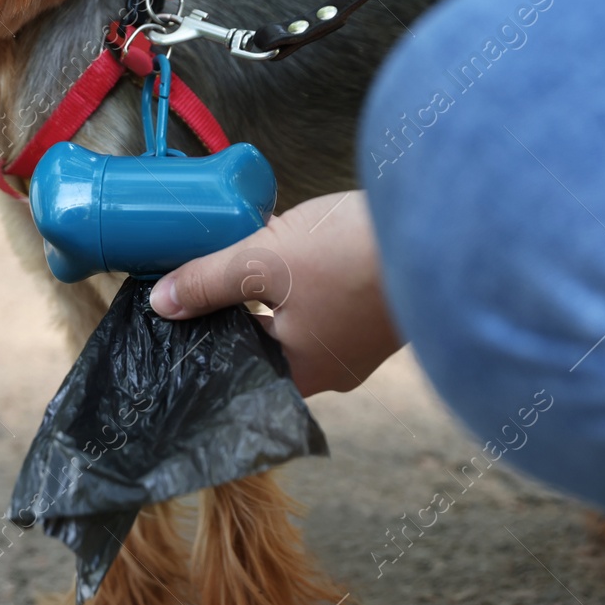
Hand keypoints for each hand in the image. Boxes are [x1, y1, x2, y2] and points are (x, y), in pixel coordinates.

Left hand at [148, 190, 402, 395]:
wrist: (443, 232)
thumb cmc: (350, 257)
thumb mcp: (263, 263)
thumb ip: (207, 281)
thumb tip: (161, 301)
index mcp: (299, 373)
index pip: (233, 367)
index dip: (205, 334)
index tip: (180, 305)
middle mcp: (332, 368)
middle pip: (265, 342)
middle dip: (237, 306)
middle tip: (207, 269)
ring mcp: (360, 340)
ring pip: (296, 317)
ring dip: (272, 286)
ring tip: (246, 248)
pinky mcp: (378, 308)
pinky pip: (326, 299)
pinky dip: (304, 276)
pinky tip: (292, 242)